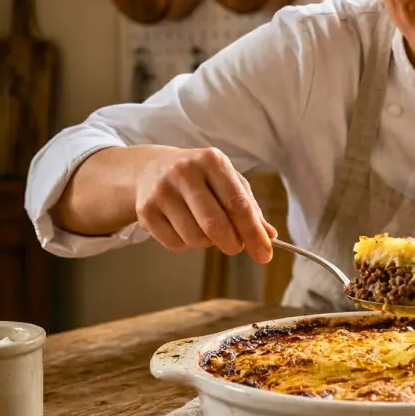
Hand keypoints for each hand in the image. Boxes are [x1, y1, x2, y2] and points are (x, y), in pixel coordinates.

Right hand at [135, 147, 276, 261]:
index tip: (264, 255)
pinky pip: (175, 244)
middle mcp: (184, 172)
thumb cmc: (200, 178)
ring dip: (207, 243)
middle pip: (215, 225)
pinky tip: (184, 226)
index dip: (253, 233)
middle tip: (235, 247)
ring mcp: (161, 191)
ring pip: (195, 239)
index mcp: (212, 160)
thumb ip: (250, 208)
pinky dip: (186, 244)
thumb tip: (269, 235)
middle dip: (232, 244)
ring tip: (204, 227)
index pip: (237, 204)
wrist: (151, 169)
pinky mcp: (145, 211)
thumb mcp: (228, 181)